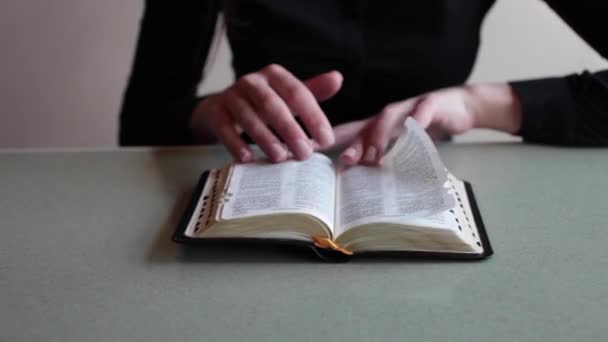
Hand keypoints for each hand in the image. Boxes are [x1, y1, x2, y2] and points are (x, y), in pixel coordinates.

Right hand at [190, 64, 342, 162]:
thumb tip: (338, 78)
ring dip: (266, 138)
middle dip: (291, 131)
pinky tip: (248, 159)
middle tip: (305, 154)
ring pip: (249, 117)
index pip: (298, 93)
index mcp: (275, 75)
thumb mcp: (287, 96)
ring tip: (280, 158)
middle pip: (273, 105)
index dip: (313, 117)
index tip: (327, 140)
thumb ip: (313, 90)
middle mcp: (252, 81)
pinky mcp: (215, 112)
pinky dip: (236, 144)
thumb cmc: (263, 104)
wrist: (220, 108)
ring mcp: (230, 96)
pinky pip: (225, 128)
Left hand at [333, 84, 521, 165]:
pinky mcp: (432, 103)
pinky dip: (418, 119)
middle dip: (354, 142)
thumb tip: (365, 184)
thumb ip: (386, 158)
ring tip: (375, 153)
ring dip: (380, 134)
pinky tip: (415, 129)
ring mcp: (410, 107)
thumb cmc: (425, 127)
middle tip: (345, 160)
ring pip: (389, 116)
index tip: (315, 152)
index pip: (353, 132)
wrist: (459, 107)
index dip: (333, 140)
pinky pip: (423, 111)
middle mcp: (390, 114)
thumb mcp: (403, 145)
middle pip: (366, 126)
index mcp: (380, 125)